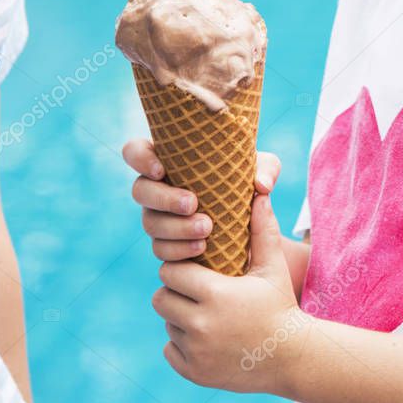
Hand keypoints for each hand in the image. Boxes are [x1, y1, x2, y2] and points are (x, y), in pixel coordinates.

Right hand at [121, 137, 281, 261]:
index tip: (161, 169)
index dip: (140, 158)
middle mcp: (157, 187)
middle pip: (139, 190)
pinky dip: (180, 250)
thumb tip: (261, 186)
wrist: (251, 219)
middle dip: (164, 198)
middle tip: (192, 203)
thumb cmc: (248, 180)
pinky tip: (202, 250)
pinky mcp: (166, 244)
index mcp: (170, 159)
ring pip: (150, 223)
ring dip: (176, 228)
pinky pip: (161, 250)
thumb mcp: (263, 168)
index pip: (135, 151)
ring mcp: (158, 217)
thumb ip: (266, 168)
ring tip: (206, 231)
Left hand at [152, 193, 308, 393]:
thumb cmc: (280, 306)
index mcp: (215, 294)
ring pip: (168, 323)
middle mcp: (201, 325)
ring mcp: (196, 352)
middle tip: (195, 288)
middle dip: (175, 290)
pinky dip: (181, 343)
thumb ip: (263, 230)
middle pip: (162, 297)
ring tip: (202, 310)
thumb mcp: (273, 268)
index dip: (181, 267)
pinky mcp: (195, 373)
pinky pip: (170, 349)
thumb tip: (258, 193)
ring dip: (179, 315)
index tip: (194, 267)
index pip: (171, 272)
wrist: (291, 357)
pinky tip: (202, 335)